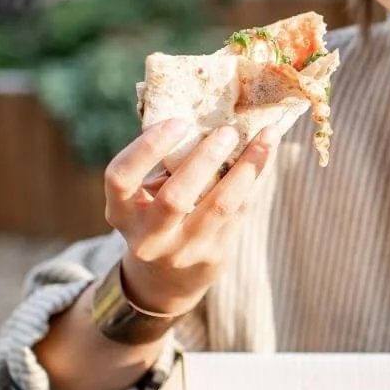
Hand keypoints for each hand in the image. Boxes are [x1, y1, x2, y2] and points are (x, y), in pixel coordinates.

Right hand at [102, 118, 283, 312]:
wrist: (165, 280)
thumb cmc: (156, 217)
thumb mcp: (145, 195)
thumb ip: (165, 163)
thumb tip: (206, 110)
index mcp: (121, 211)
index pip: (121, 177)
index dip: (147, 148)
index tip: (179, 121)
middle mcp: (147, 237)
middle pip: (175, 199)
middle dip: (204, 160)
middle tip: (228, 131)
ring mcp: (182, 250)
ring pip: (219, 207)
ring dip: (246, 169)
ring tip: (266, 138)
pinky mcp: (214, 255)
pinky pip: (241, 211)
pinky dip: (256, 180)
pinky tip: (268, 156)